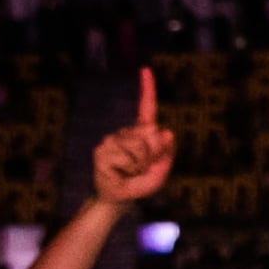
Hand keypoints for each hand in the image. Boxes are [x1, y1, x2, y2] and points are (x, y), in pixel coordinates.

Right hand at [91, 69, 173, 206]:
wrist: (118, 198)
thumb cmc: (140, 183)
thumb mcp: (160, 172)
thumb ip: (166, 154)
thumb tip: (167, 132)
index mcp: (141, 133)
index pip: (146, 108)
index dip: (147, 89)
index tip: (145, 70)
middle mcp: (125, 132)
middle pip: (150, 134)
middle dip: (154, 155)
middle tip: (144, 168)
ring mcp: (111, 140)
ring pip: (138, 147)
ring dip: (141, 164)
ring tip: (131, 171)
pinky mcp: (101, 151)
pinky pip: (124, 158)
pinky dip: (129, 169)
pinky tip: (120, 173)